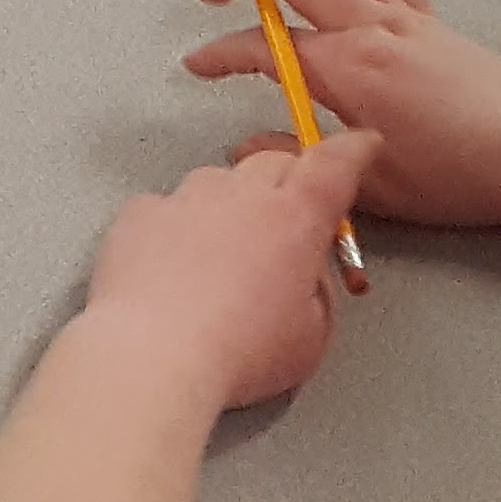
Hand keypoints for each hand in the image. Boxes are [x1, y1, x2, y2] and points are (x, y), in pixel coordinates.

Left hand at [72, 136, 374, 412]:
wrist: (154, 356)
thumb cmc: (241, 353)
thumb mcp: (312, 336)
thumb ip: (316, 291)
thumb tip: (304, 274)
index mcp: (294, 219)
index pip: (333, 165)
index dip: (351, 152)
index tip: (361, 145)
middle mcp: (240, 195)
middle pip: (273, 162)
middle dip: (289, 180)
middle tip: (288, 219)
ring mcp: (185, 199)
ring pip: (217, 180)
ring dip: (230, 204)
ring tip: (223, 255)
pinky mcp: (140, 214)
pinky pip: (167, 207)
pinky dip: (177, 228)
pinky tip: (172, 270)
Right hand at [182, 0, 500, 227]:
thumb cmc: (461, 176)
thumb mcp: (374, 186)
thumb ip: (306, 160)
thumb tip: (252, 146)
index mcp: (354, 71)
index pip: (269, 48)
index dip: (224, 54)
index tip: (199, 65)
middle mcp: (374, 28)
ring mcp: (402, 15)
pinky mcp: (426, 17)